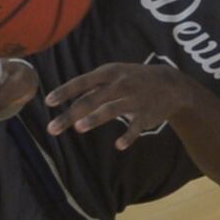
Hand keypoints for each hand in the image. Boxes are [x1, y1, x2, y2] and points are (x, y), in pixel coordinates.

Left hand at [45, 62, 189, 148]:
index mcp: (109, 73)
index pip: (82, 83)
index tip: (48, 102)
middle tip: (52, 129)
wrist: (170, 84)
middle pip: (90, 100)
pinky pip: (136, 127)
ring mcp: (134, 99)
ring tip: (79, 128)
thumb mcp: (113, 75)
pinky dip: (128, 136)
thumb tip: (65, 100)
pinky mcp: (147, 115)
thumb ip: (91, 88)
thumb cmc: (132, 79)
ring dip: (95, 118)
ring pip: (111, 110)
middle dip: (70, 114)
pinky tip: (119, 145)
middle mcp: (120, 85)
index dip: (64, 92)